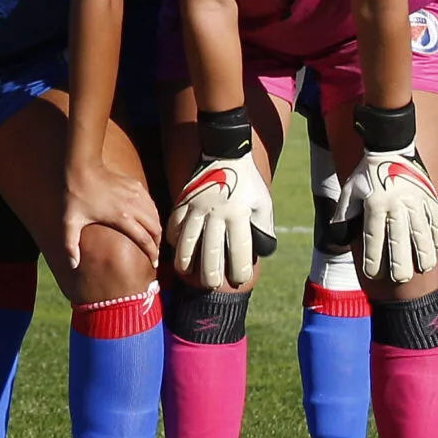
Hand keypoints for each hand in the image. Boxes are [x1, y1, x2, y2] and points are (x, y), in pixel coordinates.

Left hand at [62, 156, 161, 268]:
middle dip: (157, 243)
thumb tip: (73, 265)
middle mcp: (133, 206)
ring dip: (157, 228)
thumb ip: (70, 244)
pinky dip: (153, 214)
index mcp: (121, 218)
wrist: (83, 167)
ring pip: (155, 215)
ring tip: (154, 239)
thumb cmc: (76, 195)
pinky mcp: (136, 185)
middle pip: (155, 229)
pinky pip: (151, 203)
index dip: (152, 253)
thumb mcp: (70, 221)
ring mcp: (136, 194)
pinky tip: (149, 220)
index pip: (144, 239)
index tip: (154, 263)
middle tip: (154, 253)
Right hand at [165, 155, 274, 289]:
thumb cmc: (248, 182)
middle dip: (210, 275)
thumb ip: (263, 229)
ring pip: (186, 242)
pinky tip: (178, 249)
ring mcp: (196, 207)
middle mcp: (216, 213)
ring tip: (187, 273)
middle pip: (209, 252)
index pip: (238, 252)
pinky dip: (174, 240)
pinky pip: (174, 225)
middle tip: (210, 285)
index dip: (238, 272)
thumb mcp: (263, 204)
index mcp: (239, 215)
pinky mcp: (183, 201)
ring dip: (185, 262)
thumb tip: (260, 252)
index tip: (237, 281)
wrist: (224, 152)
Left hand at [336, 145, 437, 282]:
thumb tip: (339, 237)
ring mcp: (416, 202)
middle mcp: (397, 205)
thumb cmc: (366, 173)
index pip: (374, 238)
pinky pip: (437, 220)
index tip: (373, 274)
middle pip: (400, 240)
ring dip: (424, 253)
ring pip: (423, 233)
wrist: (390, 147)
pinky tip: (437, 247)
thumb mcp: (350, 190)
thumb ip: (344, 214)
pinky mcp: (430, 197)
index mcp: (375, 204)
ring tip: (423, 268)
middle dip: (400, 263)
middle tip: (401, 278)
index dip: (373, 258)